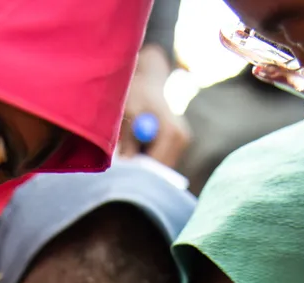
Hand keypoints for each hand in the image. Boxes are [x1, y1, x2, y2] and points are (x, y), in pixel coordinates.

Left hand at [118, 45, 190, 167]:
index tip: (123, 174)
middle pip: (161, 170)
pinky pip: (159, 163)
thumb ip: (129, 137)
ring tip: (130, 148)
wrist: (148, 86)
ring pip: (159, 168)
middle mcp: (182, 139)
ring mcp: (181, 145)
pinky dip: (147, 160)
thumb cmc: (137, 95)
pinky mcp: (177, 149)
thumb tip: (127, 162)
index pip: (158, 162)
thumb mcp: (129, 112)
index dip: (140, 171)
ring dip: (144, 164)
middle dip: (142, 172)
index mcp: (173, 130)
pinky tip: (140, 147)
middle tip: (121, 170)